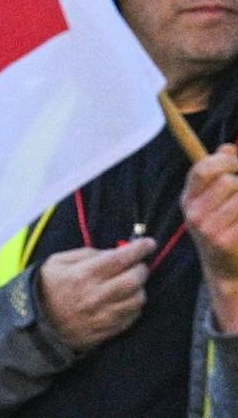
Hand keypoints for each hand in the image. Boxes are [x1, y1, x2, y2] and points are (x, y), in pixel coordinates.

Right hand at [35, 239, 153, 350]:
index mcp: (82, 275)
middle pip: (135, 279)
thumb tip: (114, 252)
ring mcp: (103, 316)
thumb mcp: (57, 262)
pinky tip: (123, 301)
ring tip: (128, 285)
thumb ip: (86, 254)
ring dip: (138, 289)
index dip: (140, 248)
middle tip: (137, 265)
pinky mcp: (106, 331)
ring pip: (138, 299)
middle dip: (141, 268)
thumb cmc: (46, 288)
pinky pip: (132, 317)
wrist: (35, 324)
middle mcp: (96, 295)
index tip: (149, 243)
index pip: (121, 258)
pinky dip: (132, 306)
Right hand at [187, 145, 237, 329]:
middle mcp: (193, 213)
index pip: (202, 168)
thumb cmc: (224, 229)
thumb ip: (219, 173)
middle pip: (228, 181)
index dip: (225, 160)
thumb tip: (227, 147)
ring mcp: (207, 229)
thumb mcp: (214, 201)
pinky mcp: (224, 241)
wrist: (226, 270)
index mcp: (189, 200)